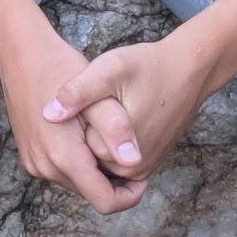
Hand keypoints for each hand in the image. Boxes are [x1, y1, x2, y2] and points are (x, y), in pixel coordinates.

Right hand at [0, 12, 147, 214]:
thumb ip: (116, 128)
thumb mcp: (97, 93)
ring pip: (77, 181)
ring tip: (103, 134)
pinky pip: (62, 170)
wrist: (21, 52)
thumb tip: (135, 161)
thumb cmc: (61, 67)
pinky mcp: (29, 155)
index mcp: (63, 156)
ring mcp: (34, 162)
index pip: (105, 202)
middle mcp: (45, 167)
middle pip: (91, 192)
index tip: (143, 175)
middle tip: (124, 146)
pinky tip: (83, 131)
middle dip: (111, 178)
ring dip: (94, 167)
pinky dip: (78, 159)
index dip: (130, 195)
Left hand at [42, 28, 220, 183]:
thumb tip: (48, 114)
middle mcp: (131, 170)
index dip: (77, 120)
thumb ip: (78, 92)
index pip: (75, 147)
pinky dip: (110, 140)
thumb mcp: (109, 70)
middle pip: (88, 156)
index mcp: (117, 153)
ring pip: (101, 157)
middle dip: (86, 131)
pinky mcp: (149, 162)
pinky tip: (117, 111)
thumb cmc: (148, 66)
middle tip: (101, 98)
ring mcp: (142, 169)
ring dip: (97, 135)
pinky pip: (117, 158)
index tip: (89, 96)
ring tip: (109, 102)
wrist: (189, 70)